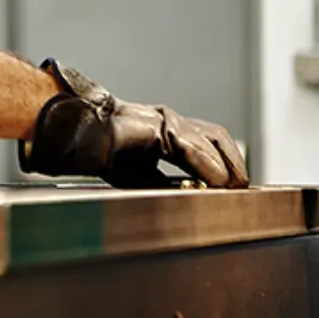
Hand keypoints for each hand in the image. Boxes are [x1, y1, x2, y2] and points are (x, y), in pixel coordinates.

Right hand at [18, 60, 248, 188]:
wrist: (74, 136)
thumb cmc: (97, 152)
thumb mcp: (139, 175)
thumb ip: (164, 183)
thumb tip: (191, 197)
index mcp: (162, 131)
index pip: (206, 143)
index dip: (223, 162)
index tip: (234, 185)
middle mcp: (168, 121)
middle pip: (215, 135)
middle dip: (233, 160)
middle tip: (243, 186)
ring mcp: (165, 120)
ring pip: (209, 138)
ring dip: (226, 164)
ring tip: (235, 186)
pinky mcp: (159, 125)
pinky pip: (191, 146)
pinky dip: (207, 164)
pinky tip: (218, 180)